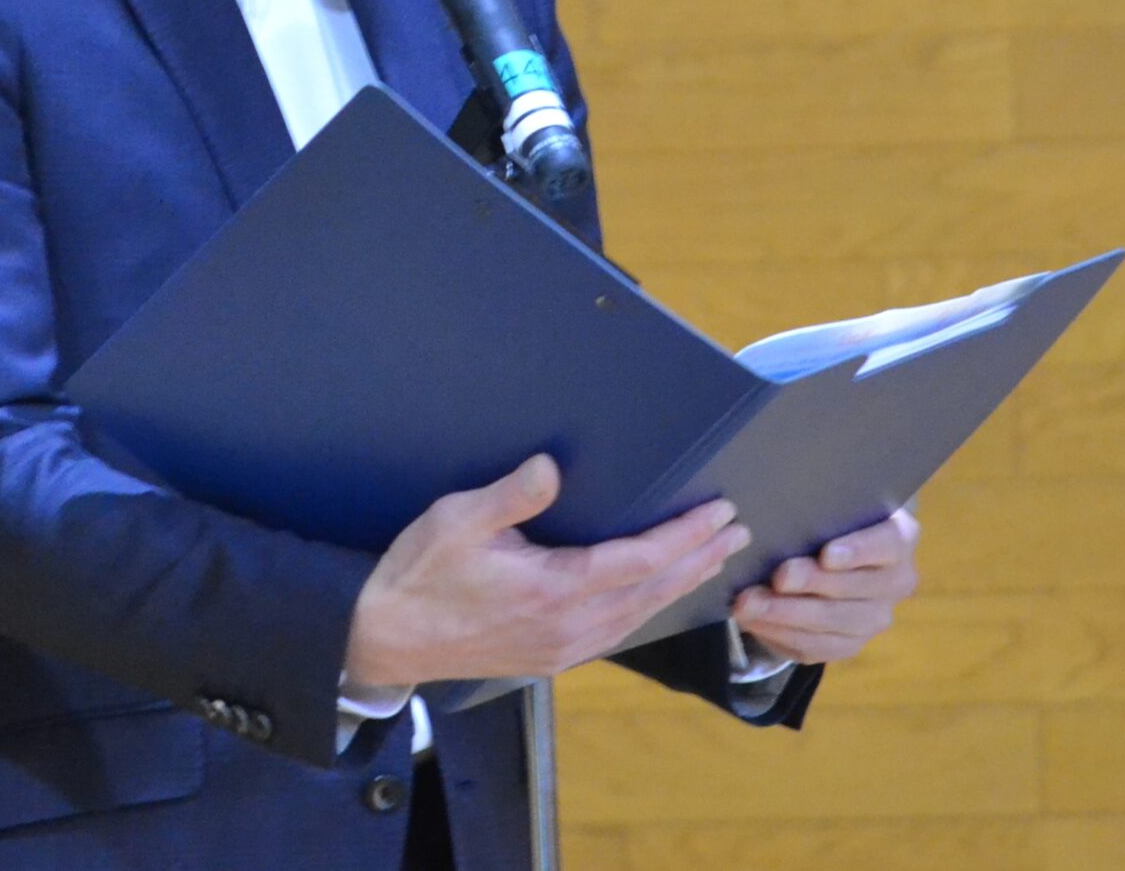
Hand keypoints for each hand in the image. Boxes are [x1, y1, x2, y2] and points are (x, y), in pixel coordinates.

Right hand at [343, 454, 749, 688]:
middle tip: (738, 532)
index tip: (717, 513)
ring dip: (681, 584)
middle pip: (653, 591)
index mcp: (552, 590)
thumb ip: (510, 496)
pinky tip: (658, 593)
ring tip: (713, 558)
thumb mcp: (456, 521)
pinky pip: (618, 631)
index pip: (638, 561)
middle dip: (699, 559)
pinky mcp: (551, 656)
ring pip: (640, 616)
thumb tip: (551, 468)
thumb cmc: (418, 574)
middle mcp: (568, 626)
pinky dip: (650, 607)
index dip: (683, 536)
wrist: (386, 638)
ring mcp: (562, 647)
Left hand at [730, 508, 918, 664]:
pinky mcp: (849, 644)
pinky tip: (754, 621)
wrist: (831, 556)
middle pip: (856, 587)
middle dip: (812, 583)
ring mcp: (875, 618)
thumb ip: (818, 510)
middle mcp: (896, 582)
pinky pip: (816, 645)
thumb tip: (782, 512)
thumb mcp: (829, 506)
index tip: (826, 554)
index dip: (859, 551)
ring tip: (750, 603)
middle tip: (778, 577)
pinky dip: (780, 633)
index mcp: (899, 538)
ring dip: (787, 613)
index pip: (889, 544)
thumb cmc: (828, 519)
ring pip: (833, 621)